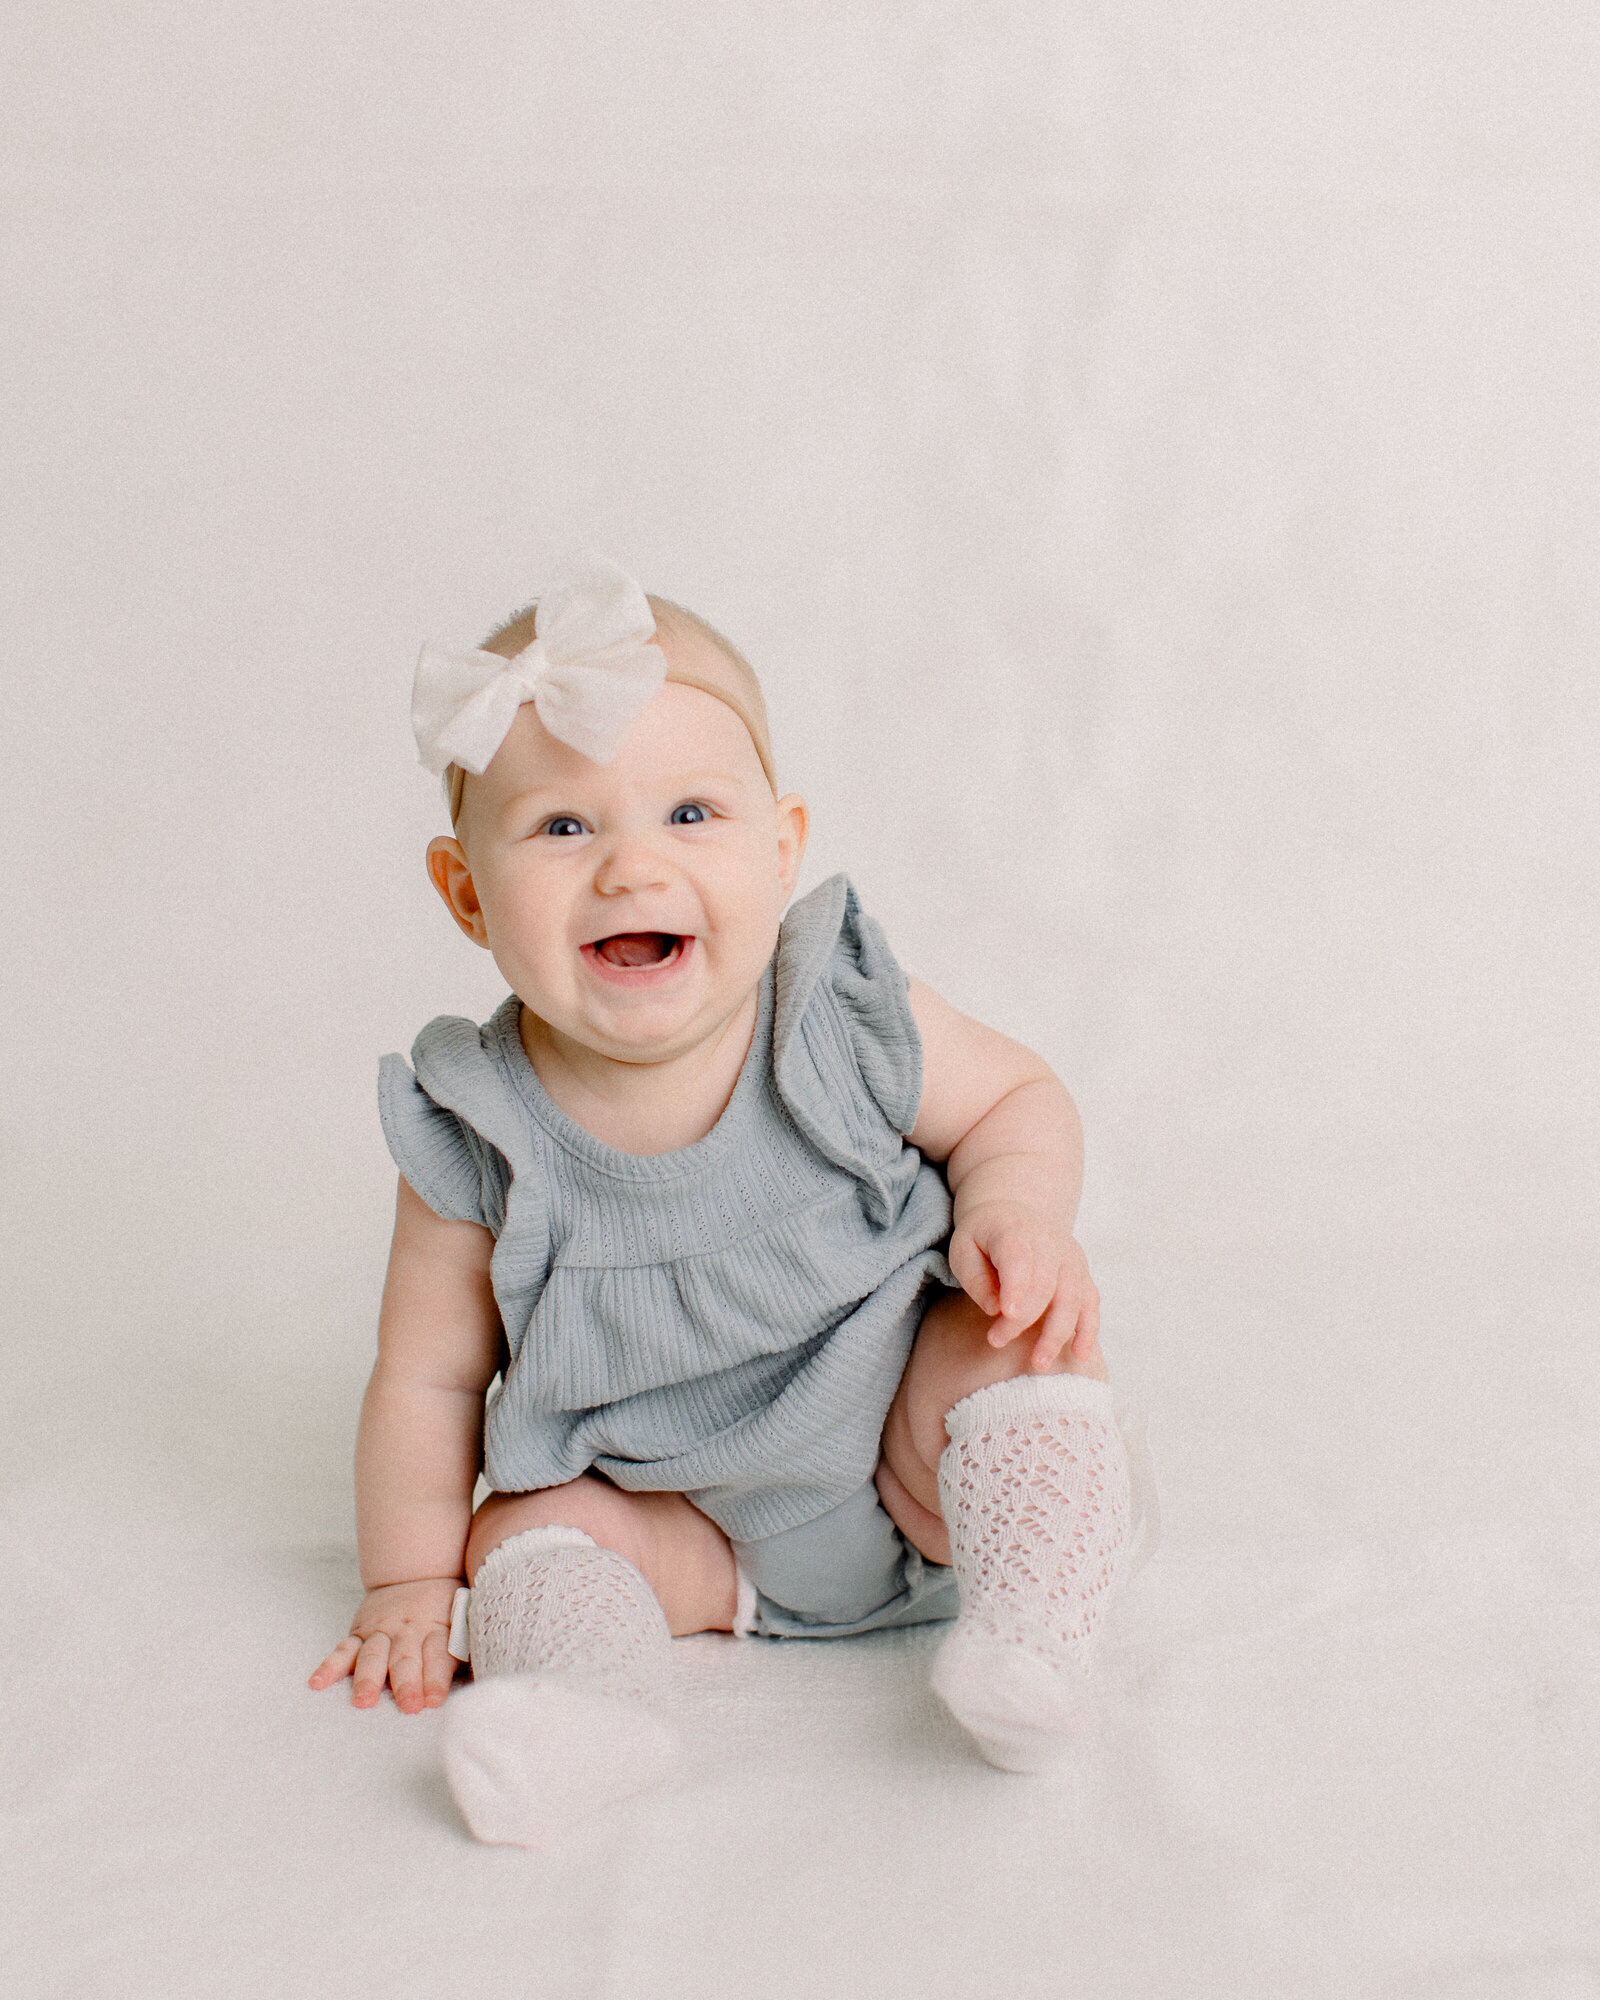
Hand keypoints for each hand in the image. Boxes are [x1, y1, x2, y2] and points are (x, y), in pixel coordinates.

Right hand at [308, 1577, 461, 1713]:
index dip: (436, 1679)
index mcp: (437, 1628)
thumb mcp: (463, 1616)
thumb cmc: (445, 1606)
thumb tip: (486, 1669)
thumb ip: (467, 1643)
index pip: (438, 1656)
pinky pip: (343, 1649)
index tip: (434, 1702)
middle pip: (406, 1659)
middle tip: (408, 1707)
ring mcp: (381, 1632)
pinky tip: (318, 1683)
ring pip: (373, 1656)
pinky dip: (329, 1666)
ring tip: (363, 1701)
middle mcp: (408, 1631)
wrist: (417, 1571)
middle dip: (407, 1684)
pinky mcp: (359, 1633)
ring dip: (368, 1679)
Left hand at [948, 1200, 1102, 1373]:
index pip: (1020, 1261)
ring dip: (1057, 1333)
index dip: (1016, 1288)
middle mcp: (1050, 1242)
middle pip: (1046, 1285)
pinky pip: (1091, 1303)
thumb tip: (994, 1309)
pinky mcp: (1082, 1274)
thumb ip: (975, 1278)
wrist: (1012, 1213)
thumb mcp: (963, 1249)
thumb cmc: (983, 1238)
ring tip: (1039, 1362)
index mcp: (1016, 1231)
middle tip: (997, 1341)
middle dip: (1024, 1319)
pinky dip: (1088, 1329)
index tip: (1005, 1315)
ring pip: (1073, 1298)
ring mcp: (1071, 1259)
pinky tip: (1080, 1353)